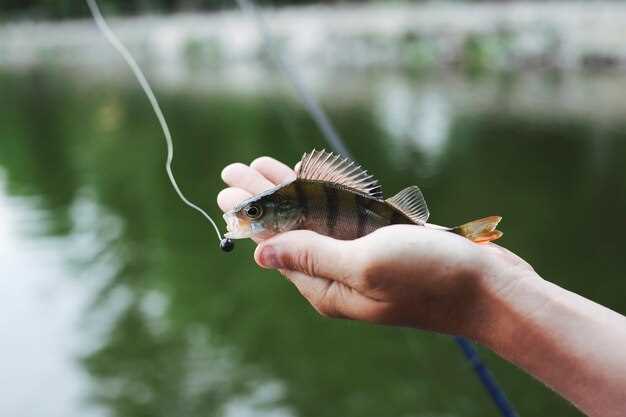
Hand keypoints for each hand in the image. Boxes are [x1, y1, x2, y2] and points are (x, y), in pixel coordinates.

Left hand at [218, 156, 536, 337]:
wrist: (492, 288)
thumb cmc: (431, 278)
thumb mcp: (364, 265)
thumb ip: (311, 255)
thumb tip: (261, 252)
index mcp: (327, 287)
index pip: (275, 246)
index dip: (252, 214)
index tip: (228, 190)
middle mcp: (338, 275)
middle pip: (288, 229)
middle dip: (262, 197)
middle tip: (231, 172)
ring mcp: (361, 258)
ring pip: (314, 218)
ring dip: (287, 190)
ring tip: (259, 167)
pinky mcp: (383, 245)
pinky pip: (342, 216)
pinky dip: (322, 195)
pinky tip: (306, 181)